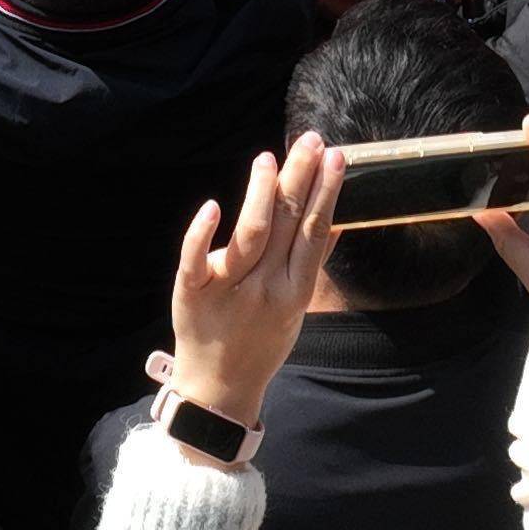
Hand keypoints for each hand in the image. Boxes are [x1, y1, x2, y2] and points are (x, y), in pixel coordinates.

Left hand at [160, 137, 339, 438]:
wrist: (219, 389)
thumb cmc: (261, 341)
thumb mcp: (295, 308)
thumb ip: (311, 263)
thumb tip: (337, 220)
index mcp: (294, 292)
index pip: (313, 232)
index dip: (326, 193)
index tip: (336, 157)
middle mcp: (265, 288)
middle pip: (285, 225)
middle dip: (301, 178)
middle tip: (311, 140)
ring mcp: (227, 290)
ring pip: (248, 236)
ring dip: (260, 194)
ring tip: (269, 159)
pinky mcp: (191, 292)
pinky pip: (195, 260)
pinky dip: (202, 234)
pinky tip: (212, 205)